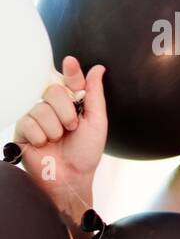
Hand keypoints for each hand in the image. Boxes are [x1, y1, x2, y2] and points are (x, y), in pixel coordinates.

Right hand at [10, 55, 107, 217]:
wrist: (72, 177)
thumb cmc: (86, 152)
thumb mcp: (97, 123)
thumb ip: (94, 95)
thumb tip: (98, 69)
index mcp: (71, 104)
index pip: (69, 81)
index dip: (71, 71)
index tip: (71, 61)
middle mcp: (52, 108)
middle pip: (52, 91)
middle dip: (67, 113)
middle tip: (72, 129)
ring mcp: (36, 118)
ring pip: (41, 109)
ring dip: (55, 129)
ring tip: (59, 140)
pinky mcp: (22, 131)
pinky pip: (28, 123)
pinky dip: (41, 136)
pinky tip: (45, 145)